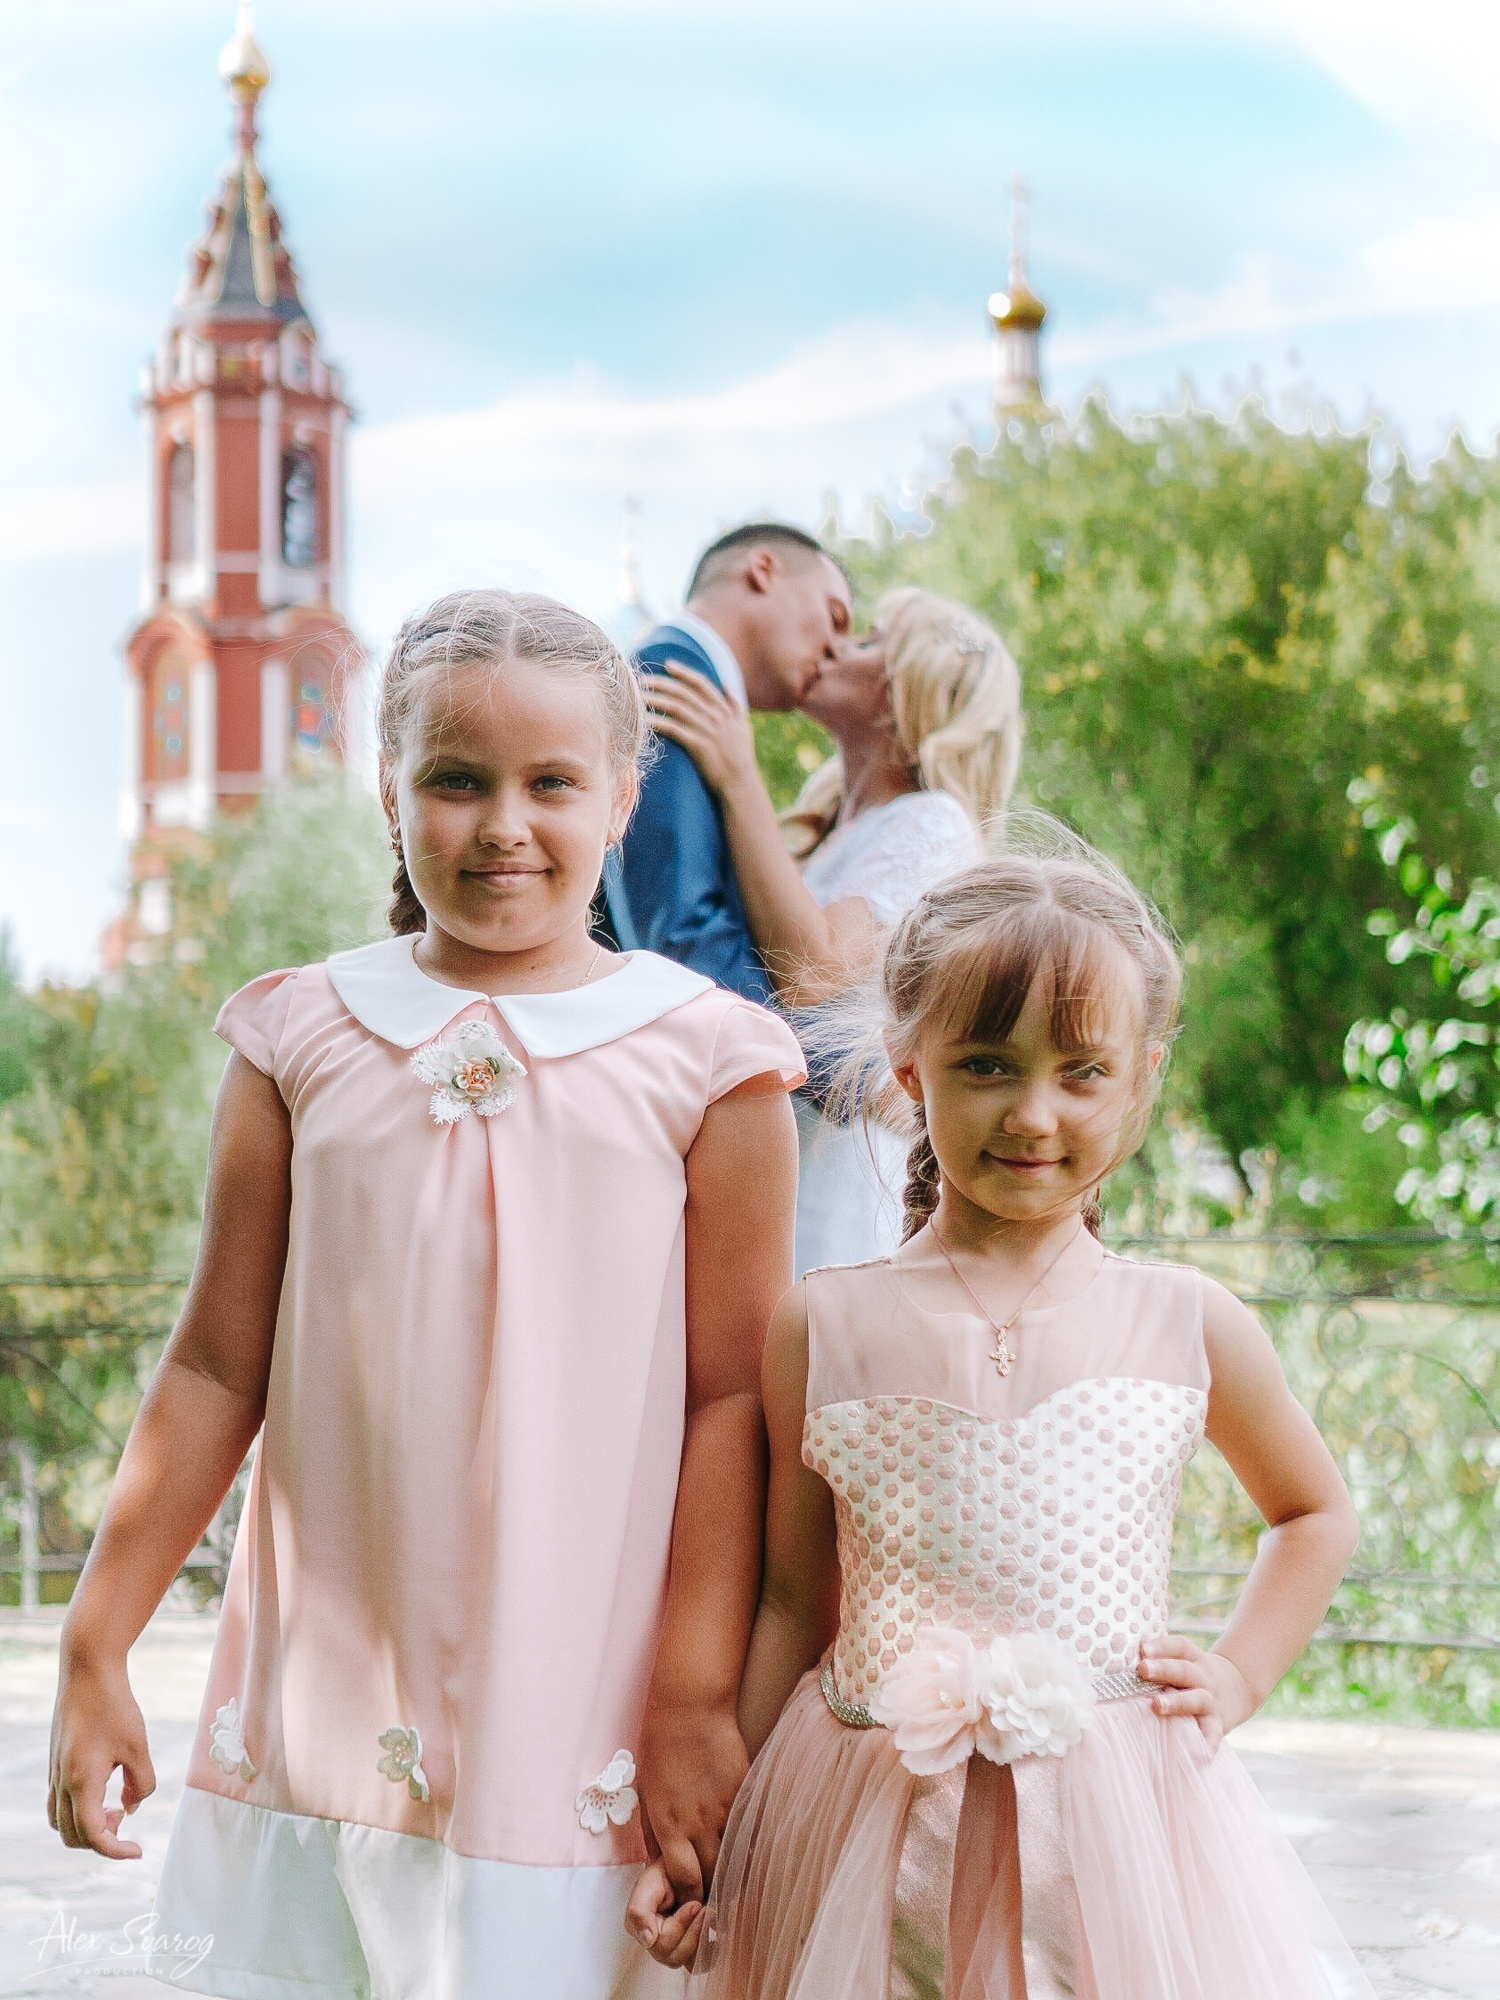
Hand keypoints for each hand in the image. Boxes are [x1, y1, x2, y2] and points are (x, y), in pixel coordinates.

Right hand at [48, 1648, 156, 1857]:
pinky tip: (106, 1786)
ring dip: (88, 1826)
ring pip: (61, 1822)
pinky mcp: (55, 1763)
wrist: (87, 1670)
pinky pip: (59, 1803)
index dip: (115, 1851)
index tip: (138, 1851)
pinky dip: (79, 1809)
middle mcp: (61, 1783)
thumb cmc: (115, 1706)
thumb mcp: (139, 1746)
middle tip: (127, 1819)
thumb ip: (141, 1784)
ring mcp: (54, 1774)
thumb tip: (131, 1809)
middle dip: (102, 1839)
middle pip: (73, 1835)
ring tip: (117, 1805)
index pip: (92, 1835)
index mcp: (81, 1782)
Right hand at [625, 1858, 706, 1968]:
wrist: (682, 1864)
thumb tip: (647, 1941)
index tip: (694, 1904)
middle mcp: (654, 1943)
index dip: (680, 1926)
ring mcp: (672, 1948)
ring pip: (686, 1961)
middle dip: (692, 1931)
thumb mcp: (649, 1883)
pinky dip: (708, 1950)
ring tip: (710, 1913)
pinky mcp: (688, 1948)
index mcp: (641, 1928)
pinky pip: (698, 1961)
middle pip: (673, 1957)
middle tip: (705, 1907)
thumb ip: (639, 1910)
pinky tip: (715, 1932)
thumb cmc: (664, 1872)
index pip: (661, 1943)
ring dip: (701, 1938)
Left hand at [636, 1700, 747, 1912]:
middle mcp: (699, 1823)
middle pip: (715, 1876)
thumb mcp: (647, 1794)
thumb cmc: (660, 1747)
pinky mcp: (745, 1792)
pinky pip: (751, 1828)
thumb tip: (661, 1861)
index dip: (692, 1898)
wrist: (689, 1707)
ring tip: (735, 1874)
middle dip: (715, 1890)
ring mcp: (725, 1808)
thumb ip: (655, 1831)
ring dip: (735, 1868)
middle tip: (717, 1894)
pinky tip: (750, 1846)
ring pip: (736, 1856)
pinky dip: (750, 1841)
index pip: (686, 1881)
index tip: (695, 1903)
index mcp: (669, 1826)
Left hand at [642, 663, 761, 799]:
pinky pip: (673, 729)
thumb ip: (736, 705)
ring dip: (656, 700)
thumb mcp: (744, 726)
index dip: (684, 672)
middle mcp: (714, 716)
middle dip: (663, 683)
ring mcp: (706, 730)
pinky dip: (658, 722)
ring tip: (639, 696)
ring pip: (676, 708)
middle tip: (644, 679)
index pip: (702, 684)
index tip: (668, 665)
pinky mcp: (697, 745)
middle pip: (684, 693)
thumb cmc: (742, 757)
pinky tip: (644, 720)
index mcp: (724, 710)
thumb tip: (727, 685)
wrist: (740, 782)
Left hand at [1138, 1635, 1256, 1752]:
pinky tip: (1201, 1752)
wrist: (1238, 1687)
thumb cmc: (1195, 1674)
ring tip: (1157, 1706)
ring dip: (1177, 1702)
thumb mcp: (1186, 1660)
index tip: (1143, 1648)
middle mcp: (1203, 1677)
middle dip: (1163, 1669)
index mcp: (1193, 1659)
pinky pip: (1214, 1733)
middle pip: (1183, 1670)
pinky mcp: (1219, 1724)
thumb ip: (1163, 1658)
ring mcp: (1211, 1701)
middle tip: (1142, 1669)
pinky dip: (1209, 1743)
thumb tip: (1121, 1653)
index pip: (1179, 1646)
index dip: (1162, 1645)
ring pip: (1196, 1699)